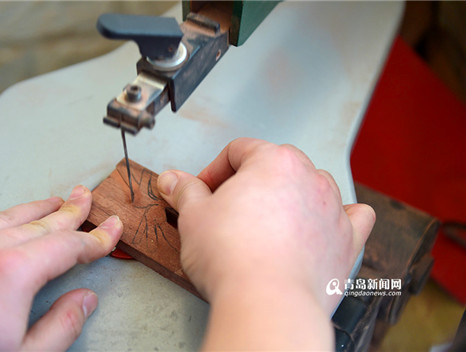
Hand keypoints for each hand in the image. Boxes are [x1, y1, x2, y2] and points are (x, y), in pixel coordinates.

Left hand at [0, 185, 122, 350]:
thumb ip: (62, 327)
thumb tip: (85, 299)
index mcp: (13, 272)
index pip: (70, 246)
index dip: (97, 238)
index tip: (113, 228)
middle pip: (44, 222)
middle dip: (72, 210)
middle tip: (88, 198)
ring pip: (13, 216)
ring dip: (40, 207)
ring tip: (58, 199)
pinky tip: (3, 211)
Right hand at [157, 138, 374, 348]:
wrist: (267, 303)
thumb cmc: (234, 259)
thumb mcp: (194, 216)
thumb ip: (185, 191)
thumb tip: (173, 180)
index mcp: (273, 161)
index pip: (239, 150)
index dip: (215, 169)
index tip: (204, 190)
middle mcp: (309, 178)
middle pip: (276, 164)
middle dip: (250, 181)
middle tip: (228, 207)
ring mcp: (331, 209)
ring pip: (312, 186)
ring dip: (290, 195)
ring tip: (267, 219)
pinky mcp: (346, 241)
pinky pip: (353, 217)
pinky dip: (339, 216)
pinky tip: (324, 221)